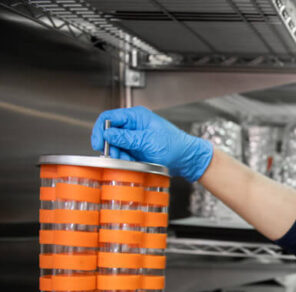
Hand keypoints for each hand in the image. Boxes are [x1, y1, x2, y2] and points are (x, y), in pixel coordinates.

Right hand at [91, 106, 213, 181]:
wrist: (188, 159)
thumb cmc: (175, 146)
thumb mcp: (148, 141)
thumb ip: (126, 138)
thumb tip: (107, 134)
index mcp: (136, 117)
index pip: (109, 118)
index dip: (101, 130)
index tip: (98, 143)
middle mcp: (134, 125)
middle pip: (110, 132)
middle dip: (110, 146)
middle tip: (114, 156)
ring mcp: (135, 137)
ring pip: (116, 145)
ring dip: (118, 154)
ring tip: (127, 160)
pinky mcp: (138, 148)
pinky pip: (124, 153)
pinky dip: (124, 159)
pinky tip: (132, 163)